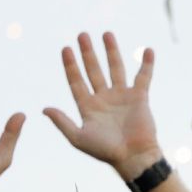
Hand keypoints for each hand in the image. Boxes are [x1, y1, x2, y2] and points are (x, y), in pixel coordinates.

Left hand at [44, 32, 162, 180]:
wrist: (133, 157)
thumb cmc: (105, 151)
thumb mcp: (78, 138)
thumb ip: (62, 122)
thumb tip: (43, 109)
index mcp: (88, 107)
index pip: (76, 81)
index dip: (70, 65)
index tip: (65, 48)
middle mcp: (104, 98)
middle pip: (93, 70)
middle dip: (87, 53)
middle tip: (82, 35)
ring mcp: (122, 97)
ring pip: (115, 68)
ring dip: (111, 51)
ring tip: (106, 34)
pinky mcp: (139, 98)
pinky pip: (143, 77)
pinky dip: (146, 64)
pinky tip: (147, 50)